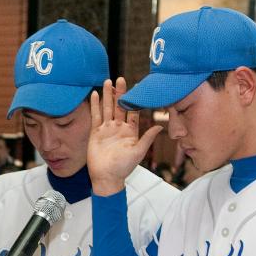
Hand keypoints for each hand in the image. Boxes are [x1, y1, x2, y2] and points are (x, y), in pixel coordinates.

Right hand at [87, 77, 164, 195]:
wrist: (107, 177)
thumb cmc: (124, 167)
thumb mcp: (138, 152)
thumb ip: (147, 138)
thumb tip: (160, 127)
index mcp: (130, 131)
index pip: (133, 111)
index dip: (134, 99)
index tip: (136, 87)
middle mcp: (119, 127)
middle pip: (119, 106)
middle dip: (119, 93)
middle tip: (120, 79)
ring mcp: (107, 129)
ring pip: (107, 109)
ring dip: (107, 96)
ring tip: (107, 82)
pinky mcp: (96, 133)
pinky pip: (95, 116)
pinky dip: (95, 105)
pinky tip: (94, 94)